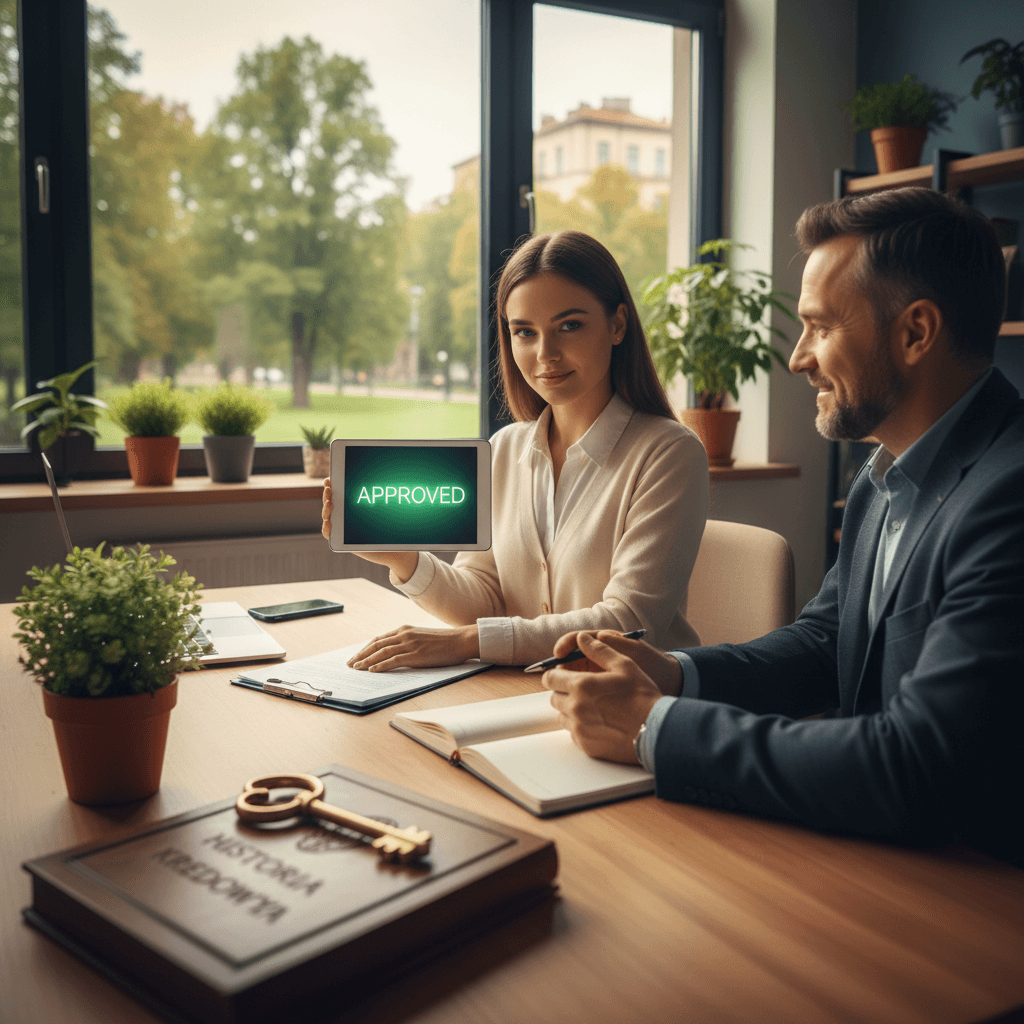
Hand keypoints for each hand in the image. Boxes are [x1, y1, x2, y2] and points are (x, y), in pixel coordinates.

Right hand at [321, 477, 417, 581]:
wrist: (392, 551)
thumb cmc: (390, 531)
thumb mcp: (385, 514)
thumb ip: (383, 503)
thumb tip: (390, 483)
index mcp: (352, 507)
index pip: (338, 494)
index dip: (331, 486)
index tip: (330, 479)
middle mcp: (344, 516)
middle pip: (330, 503)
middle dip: (327, 495)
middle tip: (329, 489)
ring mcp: (342, 527)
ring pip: (327, 516)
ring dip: (325, 509)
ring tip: (329, 503)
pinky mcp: (340, 540)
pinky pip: (329, 533)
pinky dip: (326, 528)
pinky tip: (328, 522)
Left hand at [347, 624, 479, 670]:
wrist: (460, 640)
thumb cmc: (444, 641)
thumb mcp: (422, 637)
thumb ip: (408, 641)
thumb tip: (396, 652)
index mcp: (405, 629)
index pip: (379, 639)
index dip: (366, 648)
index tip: (357, 655)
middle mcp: (404, 634)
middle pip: (376, 645)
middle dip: (361, 654)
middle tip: (350, 664)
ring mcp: (409, 644)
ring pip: (381, 652)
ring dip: (366, 661)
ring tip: (356, 668)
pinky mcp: (415, 655)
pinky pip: (392, 660)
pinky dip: (380, 665)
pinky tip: (372, 670)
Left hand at [542, 633, 663, 763]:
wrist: (656, 730)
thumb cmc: (642, 696)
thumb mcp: (624, 665)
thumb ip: (599, 650)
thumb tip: (582, 638)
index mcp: (581, 685)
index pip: (550, 678)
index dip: (556, 675)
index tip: (565, 676)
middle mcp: (575, 708)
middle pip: (554, 697)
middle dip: (564, 692)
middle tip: (584, 691)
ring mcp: (579, 729)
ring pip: (562, 716)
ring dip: (571, 710)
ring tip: (594, 707)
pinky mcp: (585, 745)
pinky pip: (573, 733)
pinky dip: (581, 726)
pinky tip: (600, 722)